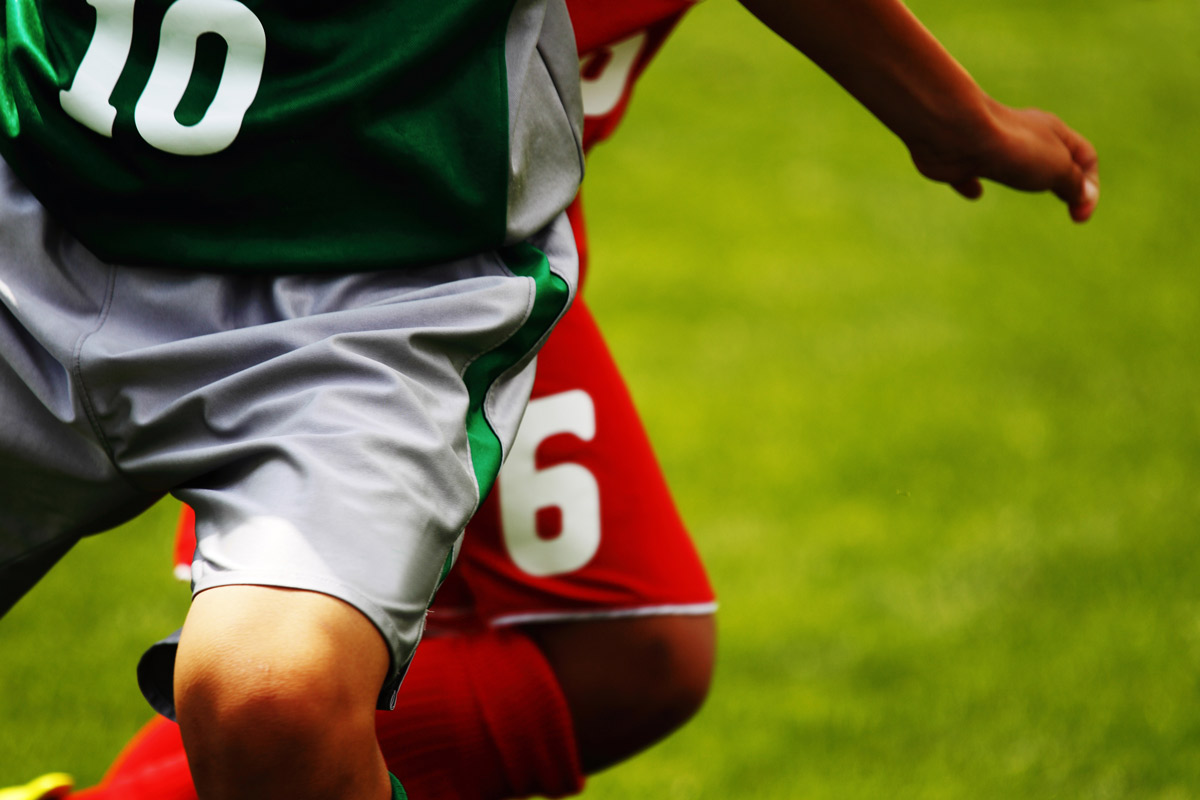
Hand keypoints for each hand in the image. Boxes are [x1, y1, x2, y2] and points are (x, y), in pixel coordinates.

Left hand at [909, 98, 1099, 222]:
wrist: (957, 133)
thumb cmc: (1013, 148)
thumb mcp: (1057, 169)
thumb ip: (1072, 183)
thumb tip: (1084, 196)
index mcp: (1052, 131)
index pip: (1084, 155)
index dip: (1090, 185)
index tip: (1079, 216)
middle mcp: (1022, 134)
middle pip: (1048, 153)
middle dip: (1058, 173)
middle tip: (1064, 198)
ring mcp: (988, 145)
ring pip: (1009, 160)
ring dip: (1018, 174)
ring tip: (1023, 185)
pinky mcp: (959, 160)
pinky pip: (969, 171)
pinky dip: (973, 182)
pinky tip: (974, 192)